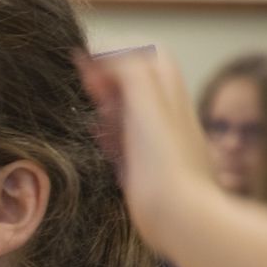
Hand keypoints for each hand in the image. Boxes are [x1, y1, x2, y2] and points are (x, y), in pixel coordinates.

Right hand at [77, 47, 213, 234]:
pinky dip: (110, 132)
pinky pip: (126, 139)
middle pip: (138, 80)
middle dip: (110, 75)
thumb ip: (130, 72)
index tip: (87, 60)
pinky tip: (98, 137)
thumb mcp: (147, 104)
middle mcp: (166, 114)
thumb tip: (106, 54)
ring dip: (108, 103)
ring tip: (89, 105)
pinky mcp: (147, 166)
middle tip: (85, 81)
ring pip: (130, 109)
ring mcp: (157, 140)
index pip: (147, 53)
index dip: (118, 49)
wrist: (181, 217)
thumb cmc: (165, 162)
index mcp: (169, 94)